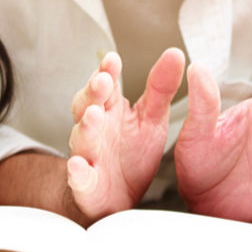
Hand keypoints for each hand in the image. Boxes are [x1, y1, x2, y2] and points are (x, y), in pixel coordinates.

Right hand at [67, 49, 184, 220]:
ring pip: (82, 137)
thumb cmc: (132, 153)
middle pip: (87, 105)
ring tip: (93, 115)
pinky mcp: (86, 183)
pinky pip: (79, 177)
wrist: (118, 196)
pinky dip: (77, 172)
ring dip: (85, 126)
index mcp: (111, 109)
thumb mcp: (152, 118)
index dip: (106, 71)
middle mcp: (95, 128)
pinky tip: (78, 166)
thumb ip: (161, 87)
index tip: (112, 59)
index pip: (105, 84)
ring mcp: (88, 154)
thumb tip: (174, 54)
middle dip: (93, 92)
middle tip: (103, 81)